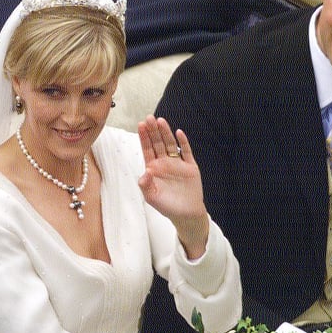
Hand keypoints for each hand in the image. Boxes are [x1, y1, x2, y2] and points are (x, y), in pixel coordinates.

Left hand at [138, 115, 209, 257]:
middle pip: (158, 143)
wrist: (186, 214)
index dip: (144, 137)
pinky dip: (184, 143)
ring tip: (161, 121)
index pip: (147, 149)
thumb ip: (145, 185)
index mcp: (153, 168)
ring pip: (171, 145)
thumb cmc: (166, 206)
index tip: (141, 125)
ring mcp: (178, 163)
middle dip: (153, 131)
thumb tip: (145, 172)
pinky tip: (179, 133)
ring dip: (166, 133)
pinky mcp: (190, 167)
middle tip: (149, 118)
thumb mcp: (151, 197)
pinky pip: (187, 152)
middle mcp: (165, 163)